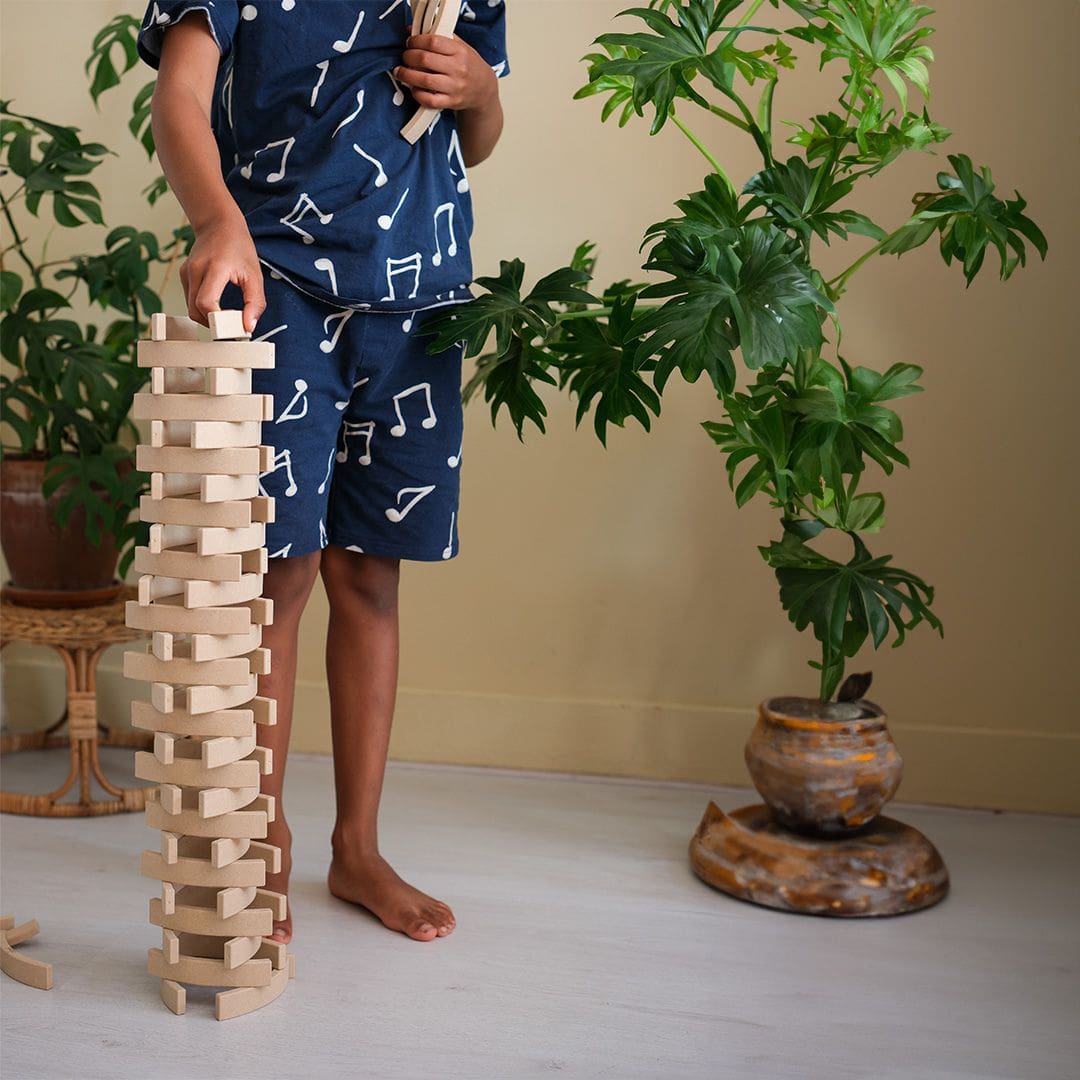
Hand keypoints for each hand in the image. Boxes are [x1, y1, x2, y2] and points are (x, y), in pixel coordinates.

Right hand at [178, 217, 264, 331]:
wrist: (219, 224)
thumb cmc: (238, 246)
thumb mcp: (255, 275)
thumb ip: (255, 303)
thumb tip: (248, 327)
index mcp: (214, 268)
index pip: (206, 303)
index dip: (217, 321)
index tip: (232, 327)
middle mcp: (195, 270)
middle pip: (196, 311)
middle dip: (213, 324)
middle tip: (231, 326)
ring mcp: (186, 272)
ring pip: (191, 309)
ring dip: (207, 318)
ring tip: (225, 316)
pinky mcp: (184, 276)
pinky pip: (190, 301)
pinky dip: (202, 308)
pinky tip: (216, 304)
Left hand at [394, 30, 496, 112]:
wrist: (484, 89)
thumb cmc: (469, 65)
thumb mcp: (460, 46)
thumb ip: (439, 37)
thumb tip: (412, 31)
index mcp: (460, 52)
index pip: (432, 42)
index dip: (416, 41)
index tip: (410, 42)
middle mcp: (458, 69)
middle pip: (425, 60)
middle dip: (409, 57)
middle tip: (405, 56)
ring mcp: (454, 87)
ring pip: (424, 80)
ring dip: (407, 75)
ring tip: (400, 72)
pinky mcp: (451, 102)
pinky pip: (429, 100)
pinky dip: (417, 94)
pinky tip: (413, 88)